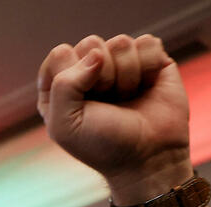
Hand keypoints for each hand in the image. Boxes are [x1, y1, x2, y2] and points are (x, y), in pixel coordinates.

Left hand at [38, 34, 189, 204]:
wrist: (149, 158)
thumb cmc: (102, 146)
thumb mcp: (64, 125)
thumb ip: (63, 85)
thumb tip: (96, 54)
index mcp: (60, 86)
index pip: (60, 53)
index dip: (73, 75)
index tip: (84, 102)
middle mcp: (89, 71)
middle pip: (90, 43)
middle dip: (103, 77)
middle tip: (110, 102)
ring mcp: (120, 64)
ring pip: (120, 42)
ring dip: (127, 76)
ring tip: (128, 98)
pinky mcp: (150, 60)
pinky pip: (148, 43)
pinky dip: (149, 67)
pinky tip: (147, 88)